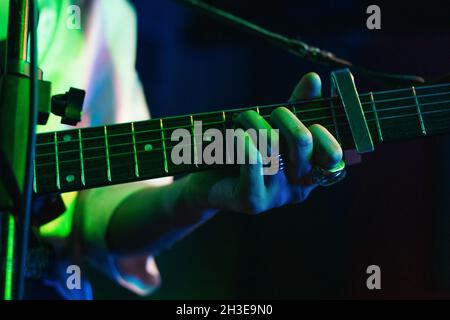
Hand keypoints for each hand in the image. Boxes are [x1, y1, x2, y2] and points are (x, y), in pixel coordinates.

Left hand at [184, 72, 342, 214]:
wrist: (207, 185)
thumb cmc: (245, 153)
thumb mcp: (274, 128)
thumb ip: (297, 107)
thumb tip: (313, 79)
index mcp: (310, 173)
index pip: (334, 155)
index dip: (324, 132)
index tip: (308, 118)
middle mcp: (298, 188)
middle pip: (303, 143)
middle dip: (285, 116)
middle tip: (271, 111)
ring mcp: (275, 197)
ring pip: (272, 147)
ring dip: (254, 122)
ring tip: (242, 118)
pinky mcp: (252, 201)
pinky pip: (253, 162)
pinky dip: (242, 140)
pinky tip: (235, 135)